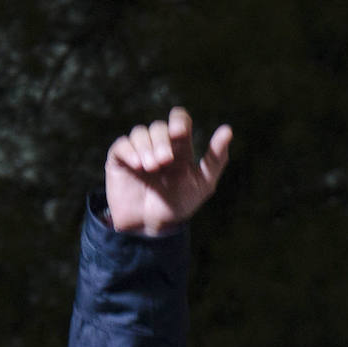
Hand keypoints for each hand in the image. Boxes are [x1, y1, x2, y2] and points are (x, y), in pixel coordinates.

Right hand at [103, 106, 231, 234]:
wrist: (153, 226)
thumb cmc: (180, 205)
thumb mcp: (203, 184)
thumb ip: (215, 158)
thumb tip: (228, 130)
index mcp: (180, 147)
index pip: (179, 119)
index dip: (178, 120)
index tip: (179, 131)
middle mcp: (158, 145)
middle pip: (159, 127)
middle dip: (162, 141)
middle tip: (165, 161)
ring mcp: (138, 151)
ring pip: (140, 133)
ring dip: (146, 147)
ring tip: (151, 167)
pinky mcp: (119, 160)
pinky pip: (122, 145)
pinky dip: (130, 151)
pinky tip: (138, 165)